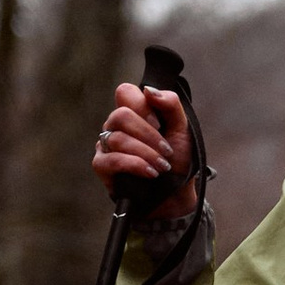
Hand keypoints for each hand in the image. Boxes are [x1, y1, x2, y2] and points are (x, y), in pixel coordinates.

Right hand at [92, 80, 193, 217]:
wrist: (176, 193)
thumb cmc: (177, 160)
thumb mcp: (182, 129)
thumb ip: (171, 105)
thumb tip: (149, 91)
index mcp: (133, 113)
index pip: (125, 92)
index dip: (143, 105)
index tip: (160, 124)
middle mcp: (116, 126)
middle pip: (121, 115)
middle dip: (148, 134)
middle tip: (166, 150)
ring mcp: (106, 145)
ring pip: (118, 139)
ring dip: (146, 153)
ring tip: (162, 166)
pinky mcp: (102, 166)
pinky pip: (112, 160)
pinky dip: (135, 165)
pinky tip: (150, 173)